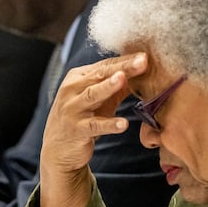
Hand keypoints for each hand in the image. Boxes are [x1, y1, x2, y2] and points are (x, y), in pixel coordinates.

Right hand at [39, 52, 147, 206]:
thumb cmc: (84, 122)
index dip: (127, 59)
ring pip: (91, 96)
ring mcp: (69, 110)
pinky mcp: (72, 132)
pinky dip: (107, 125)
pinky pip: (92, 127)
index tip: (149, 53)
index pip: (106, 64)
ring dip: (108, 88)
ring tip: (125, 82)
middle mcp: (72, 90)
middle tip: (144, 60)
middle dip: (123, 67)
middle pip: (101, 75)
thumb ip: (117, 85)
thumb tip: (142, 67)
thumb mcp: (100, 101)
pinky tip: (124, 125)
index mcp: (80, 78)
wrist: (59, 153)